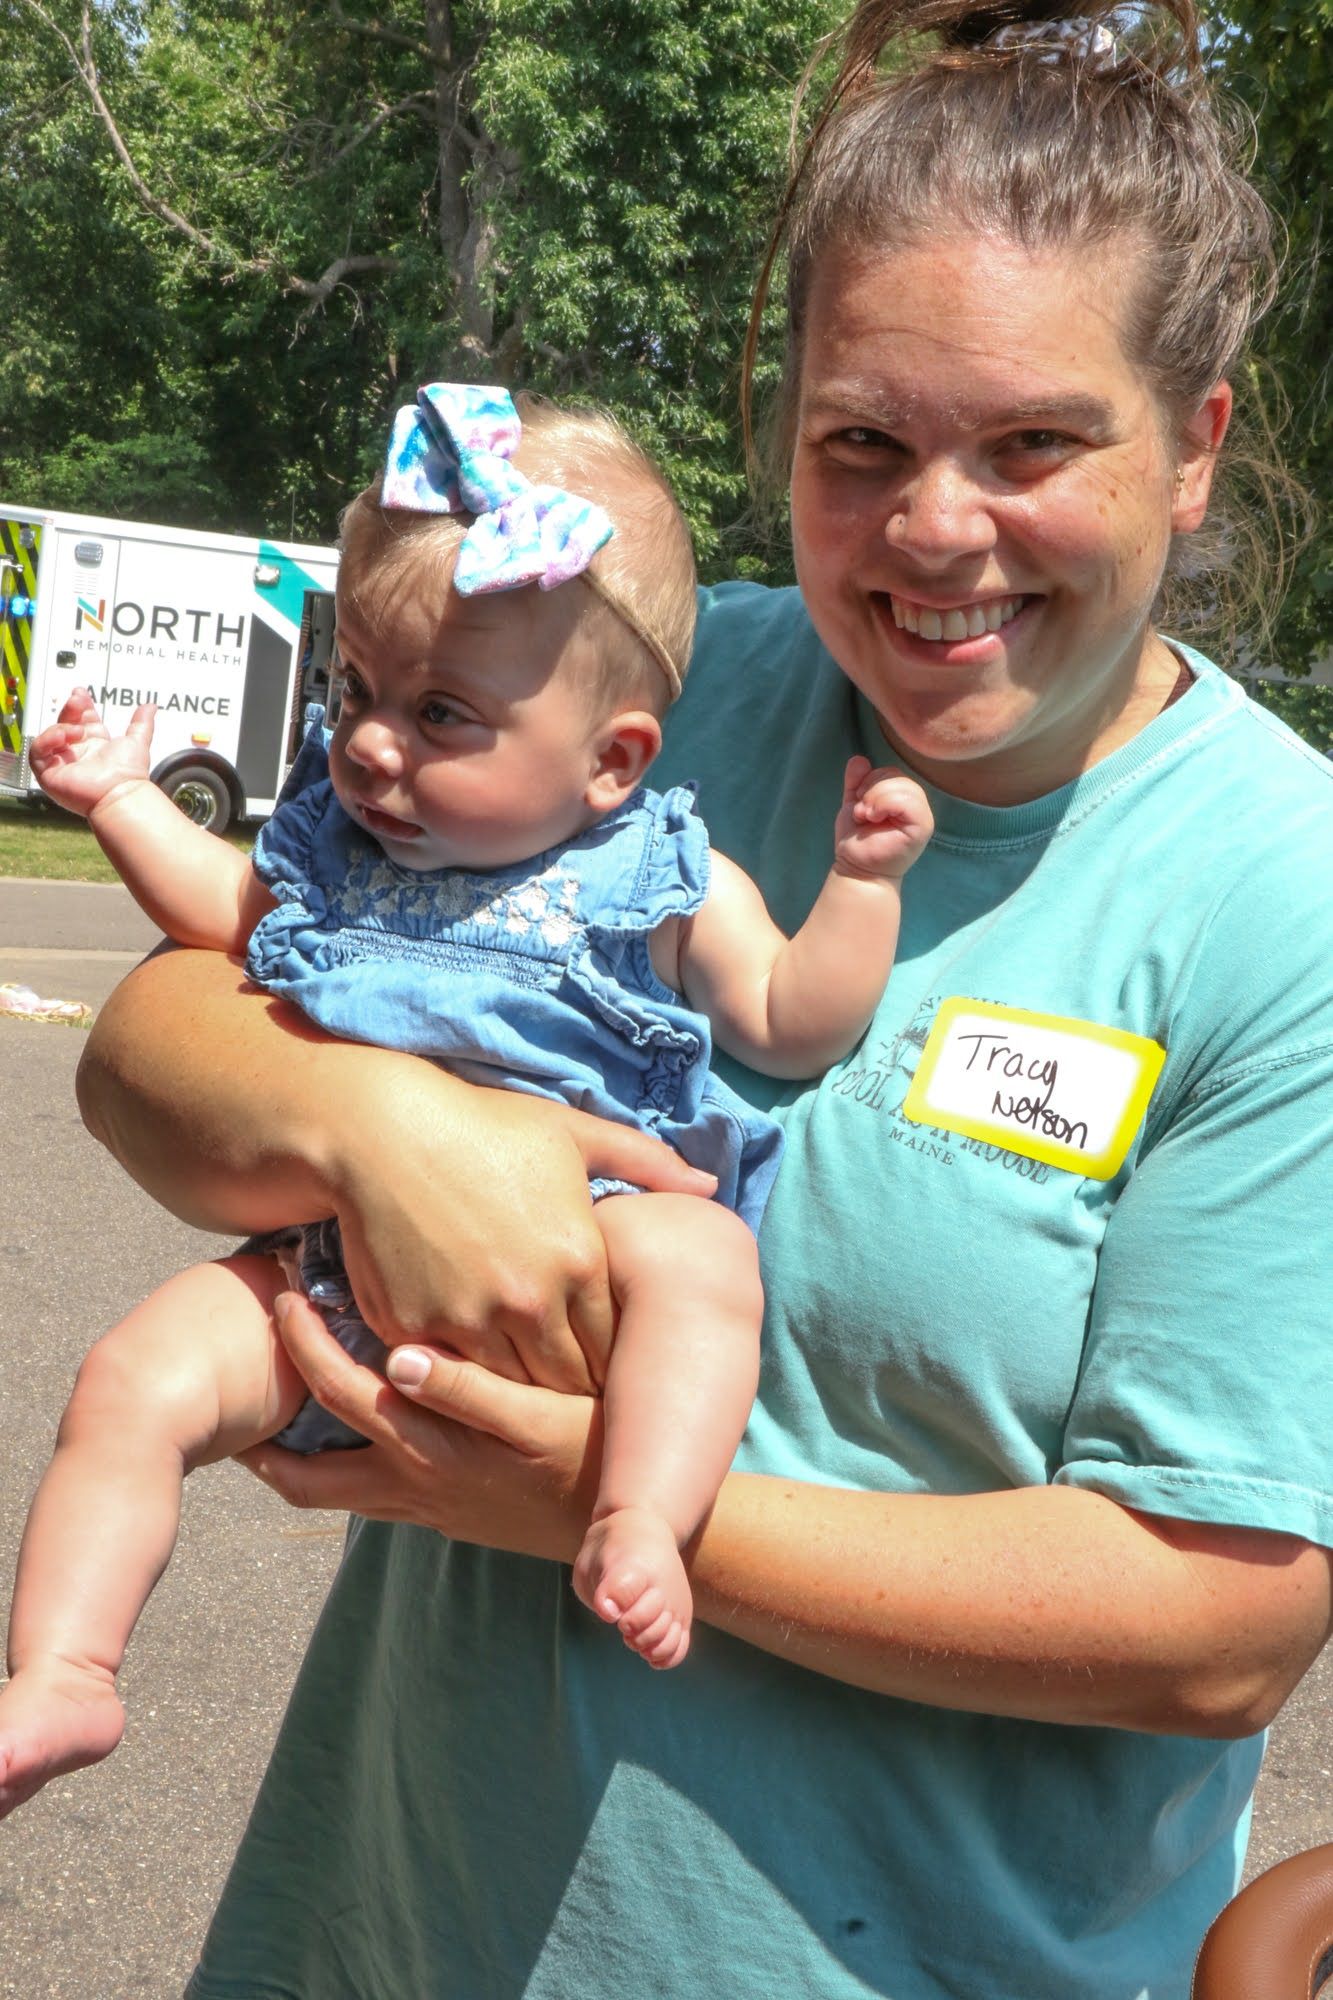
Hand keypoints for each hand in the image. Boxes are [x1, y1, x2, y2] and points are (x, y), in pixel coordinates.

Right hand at [29, 690, 156, 820]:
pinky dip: (47, 740)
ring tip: (78, 730)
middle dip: (70, 709)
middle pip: (65, 723)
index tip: (81, 693)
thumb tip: (151, 706)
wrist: (120, 793)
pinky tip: (63, 737)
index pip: (81, 720)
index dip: (80, 705)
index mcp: (95, 744)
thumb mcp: (137, 740)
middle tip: (78, 700)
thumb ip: (142, 722)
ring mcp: (62, 763)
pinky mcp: (49, 773)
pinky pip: (37, 752)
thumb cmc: (129, 773)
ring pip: (50, 736)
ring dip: (61, 727)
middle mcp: (77, 753)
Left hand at [239, 1291, 599, 1560]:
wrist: (630, 1528)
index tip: (286, 1291)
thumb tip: (396, 1356)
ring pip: (330, 1494)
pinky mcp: (442, 1516)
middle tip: (245, 1360)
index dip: (304, 1340)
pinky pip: (365, 1496)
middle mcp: (415, 1486)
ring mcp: (425, 1508)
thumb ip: (469, 1387)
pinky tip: (343, 1430)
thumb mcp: (540, 1416)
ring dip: (289, 1457)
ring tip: (266, 1410)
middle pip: (307, 1469)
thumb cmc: (593, 1451)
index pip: (341, 1393)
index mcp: (431, 1450)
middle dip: (268, 1420)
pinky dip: (334, 1465)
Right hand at [328, 1062, 716, 1394]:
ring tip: (530, 1404)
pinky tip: (470, 1380)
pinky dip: (461, 1379)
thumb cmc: (483, 1127)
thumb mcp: (573, 1134)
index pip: (614, 1343)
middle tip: (577, 1402)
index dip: (616, 1361)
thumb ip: (647, 1163)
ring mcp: (469, 1320)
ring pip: (510, 1388)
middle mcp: (529, 1300)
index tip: (614, 1372)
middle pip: (568, 1379)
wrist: (381, 1132)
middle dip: (574, 1389)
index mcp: (578, 1259)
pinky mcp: (414, 1329)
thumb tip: (708, 1186)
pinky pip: (449, 1374)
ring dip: (520, 1392)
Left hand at [834, 756, 933, 881]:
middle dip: (872, 789)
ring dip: (876, 798)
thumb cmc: (858, 841)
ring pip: (903, 787)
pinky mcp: (922, 827)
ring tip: (865, 816)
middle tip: (861, 811)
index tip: (858, 800)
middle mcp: (917, 806)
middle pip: (899, 777)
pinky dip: (885, 804)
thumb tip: (859, 759)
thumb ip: (857, 783)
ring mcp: (922, 816)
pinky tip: (873, 818)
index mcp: (904, 799)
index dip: (872, 779)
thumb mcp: (854, 804)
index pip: (893, 773)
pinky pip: (908, 801)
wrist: (857, 869)